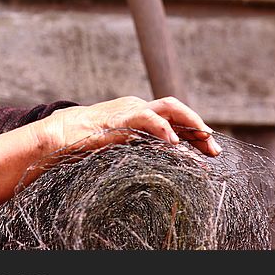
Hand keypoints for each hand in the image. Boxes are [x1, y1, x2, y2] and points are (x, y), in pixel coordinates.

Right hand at [39, 96, 221, 156]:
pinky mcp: (121, 118)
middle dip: (199, 128)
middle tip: (214, 150)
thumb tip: (162, 167)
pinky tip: (174, 141)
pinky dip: (163, 127)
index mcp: (140, 114)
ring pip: (169, 107)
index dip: (195, 133)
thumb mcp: (121, 147)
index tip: (212, 152)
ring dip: (190, 123)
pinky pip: (146, 118)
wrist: (60, 135)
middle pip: (178, 110)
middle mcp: (139, 107)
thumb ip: (140, 150)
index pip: (176, 119)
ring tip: (205, 139)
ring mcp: (130, 110)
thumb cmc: (87, 144)